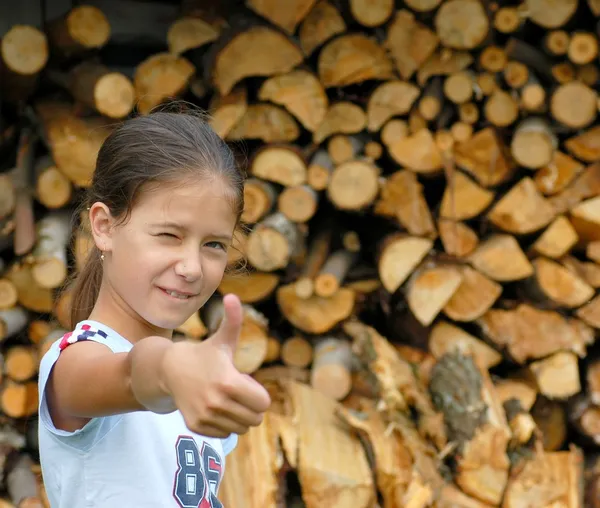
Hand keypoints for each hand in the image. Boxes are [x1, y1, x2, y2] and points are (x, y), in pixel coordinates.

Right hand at [160, 294, 270, 437]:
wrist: (170, 369)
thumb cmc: (204, 353)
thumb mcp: (221, 339)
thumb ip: (233, 320)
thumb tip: (233, 296)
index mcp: (228, 382)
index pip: (263, 404)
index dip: (258, 393)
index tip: (245, 382)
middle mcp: (216, 403)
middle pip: (254, 419)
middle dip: (251, 406)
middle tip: (235, 391)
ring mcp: (205, 417)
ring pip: (241, 428)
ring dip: (238, 416)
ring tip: (224, 398)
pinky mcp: (197, 426)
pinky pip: (225, 434)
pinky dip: (224, 424)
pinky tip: (213, 407)